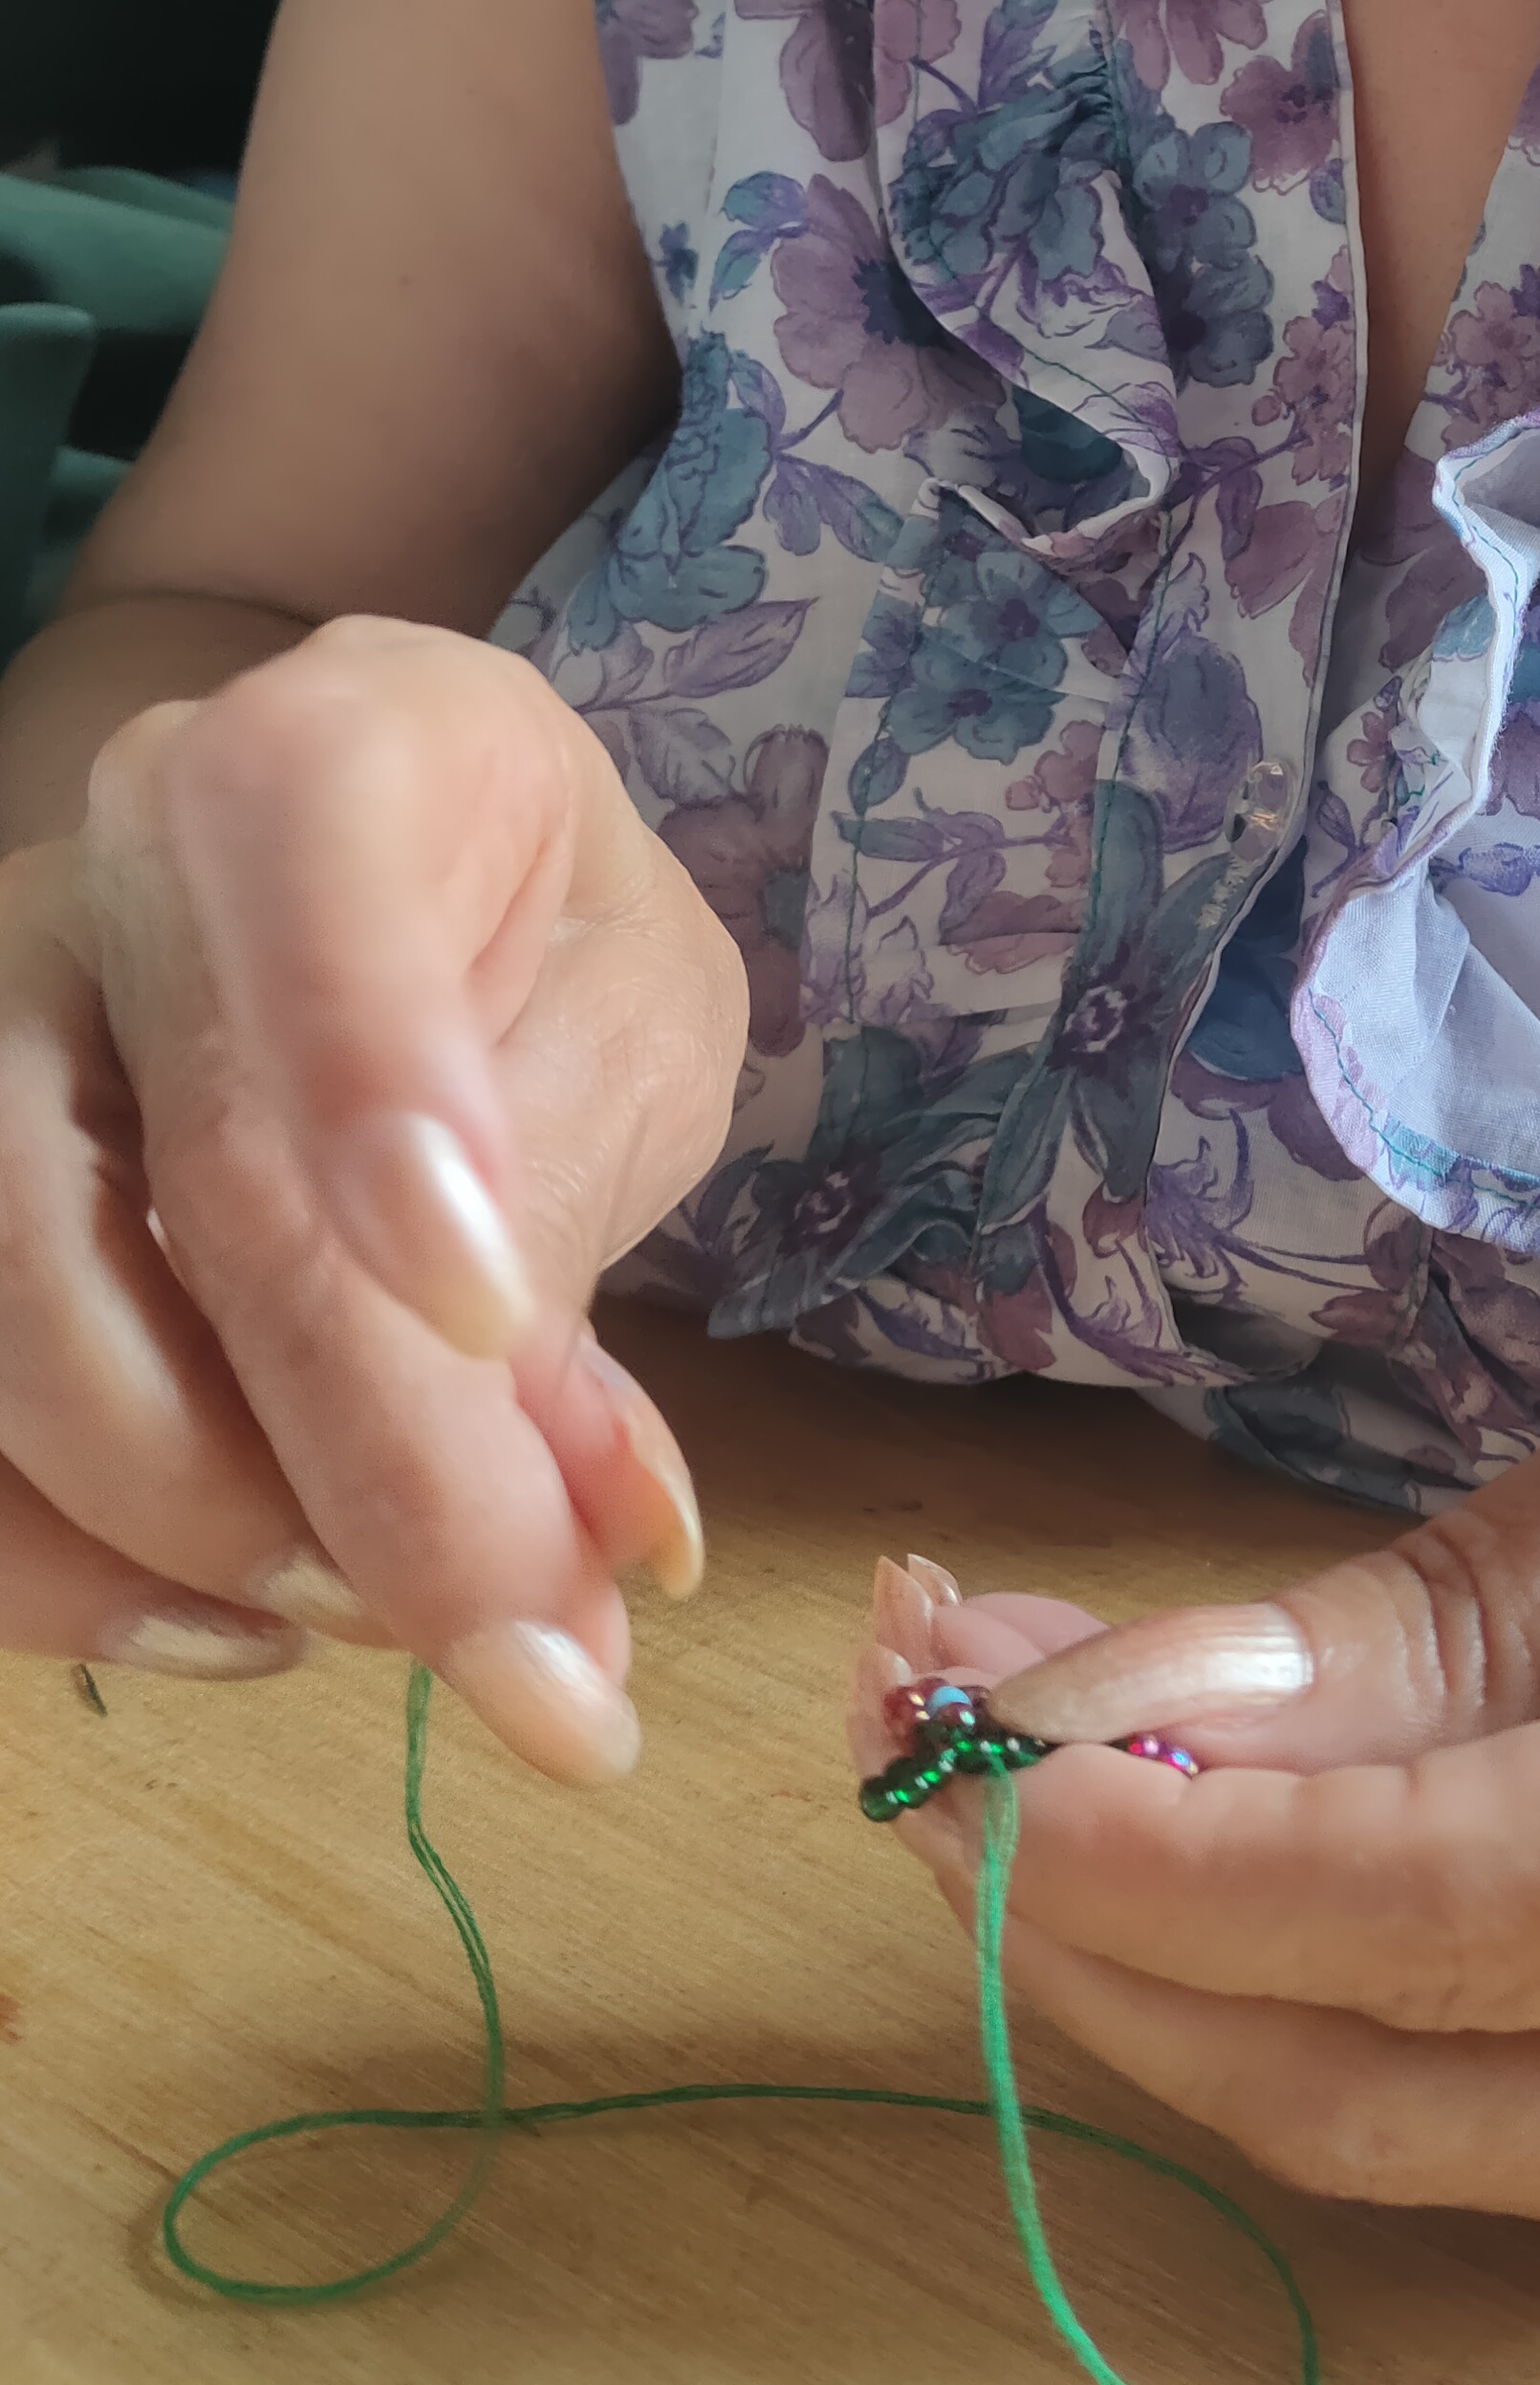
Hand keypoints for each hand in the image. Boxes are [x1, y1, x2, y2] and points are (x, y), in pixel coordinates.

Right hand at [0, 617, 746, 1773]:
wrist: (388, 890)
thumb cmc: (531, 943)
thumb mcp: (632, 1024)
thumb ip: (577, 1226)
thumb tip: (596, 1541)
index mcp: (334, 745)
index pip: (306, 850)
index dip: (376, 1076)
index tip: (484, 1310)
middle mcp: (116, 859)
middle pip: (186, 1165)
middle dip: (370, 1446)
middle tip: (527, 1639)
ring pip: (16, 1307)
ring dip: (218, 1520)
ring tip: (405, 1610)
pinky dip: (78, 1569)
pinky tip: (243, 1623)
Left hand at [848, 1252, 1539, 2242]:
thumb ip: (1443, 1610)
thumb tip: (1117, 1723)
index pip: (1425, 1918)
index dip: (1139, 1848)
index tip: (929, 1724)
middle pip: (1374, 2086)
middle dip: (1093, 1924)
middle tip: (908, 1720)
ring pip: (1402, 2136)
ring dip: (1167, 1961)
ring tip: (997, 1742)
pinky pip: (1495, 2117)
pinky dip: (1311, 1987)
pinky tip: (1193, 1827)